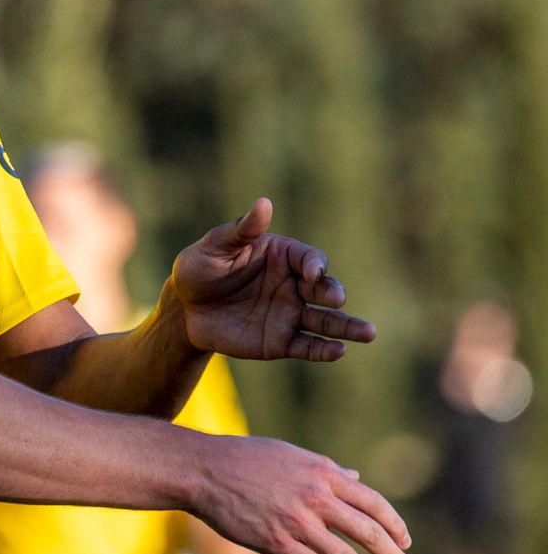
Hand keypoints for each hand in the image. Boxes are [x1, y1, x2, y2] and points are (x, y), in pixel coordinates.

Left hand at [171, 198, 374, 361]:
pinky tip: (339, 351)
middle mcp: (294, 285)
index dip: (313, 265)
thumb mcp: (215, 247)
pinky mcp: (280, 341)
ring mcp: (290, 314)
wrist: (184, 309)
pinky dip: (323, 350)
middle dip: (333, 293)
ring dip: (348, 327)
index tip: (310, 273)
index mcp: (283, 257)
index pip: (309, 259)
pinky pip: (307, 346)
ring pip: (325, 321)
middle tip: (337, 299)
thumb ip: (242, 231)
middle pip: (324, 289)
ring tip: (369, 333)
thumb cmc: (199, 269)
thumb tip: (264, 203)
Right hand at [190, 433, 413, 553]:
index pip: (374, 504)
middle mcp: (316, 499)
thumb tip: (355, 478)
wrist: (203, 471)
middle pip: (370, 534)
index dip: (396, 526)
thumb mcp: (291, 455)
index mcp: (323, 474)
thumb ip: (327, 469)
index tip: (405, 542)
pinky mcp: (278, 544)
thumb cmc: (244, 458)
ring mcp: (298, 523)